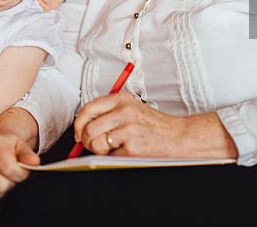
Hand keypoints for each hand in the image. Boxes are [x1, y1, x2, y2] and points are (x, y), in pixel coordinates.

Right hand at [0, 130, 38, 210]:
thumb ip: (28, 154)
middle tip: (11, 178)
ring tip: (3, 182)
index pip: (9, 169)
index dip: (20, 175)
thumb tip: (34, 162)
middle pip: (1, 186)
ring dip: (1, 194)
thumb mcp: (21, 145)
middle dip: (11, 184)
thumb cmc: (9, 146)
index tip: (22, 172)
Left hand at [73, 93, 192, 156]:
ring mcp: (129, 128)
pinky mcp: (132, 145)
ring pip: (96, 143)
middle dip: (87, 141)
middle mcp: (124, 111)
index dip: (78, 124)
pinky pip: (110, 155)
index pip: (88, 109)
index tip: (79, 133)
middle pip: (88, 128)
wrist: (178, 136)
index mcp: (121, 99)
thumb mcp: (131, 109)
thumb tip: (82, 128)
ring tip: (113, 147)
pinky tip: (126, 150)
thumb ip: (108, 113)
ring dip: (100, 150)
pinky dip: (114, 157)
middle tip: (94, 145)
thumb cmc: (154, 125)